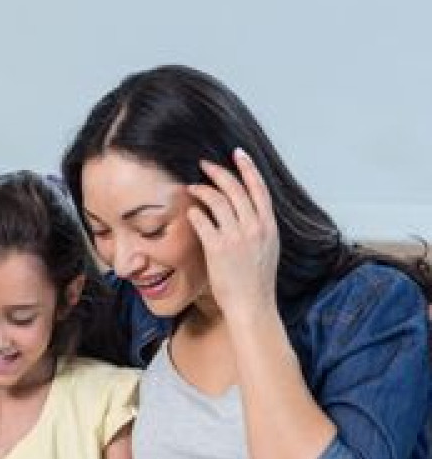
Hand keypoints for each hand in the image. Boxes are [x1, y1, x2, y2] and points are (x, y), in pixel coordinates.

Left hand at [186, 148, 279, 322]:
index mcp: (269, 226)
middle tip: (204, 164)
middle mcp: (255, 227)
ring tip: (192, 187)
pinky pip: (203, 221)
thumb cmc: (257, 280)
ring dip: (202, 190)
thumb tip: (249, 212)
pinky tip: (190, 211)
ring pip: (218, 201)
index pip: (259, 188)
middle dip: (218, 172)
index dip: (248, 168)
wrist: (253, 305)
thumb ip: (260, 228)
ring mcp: (236, 237)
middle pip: (235, 189)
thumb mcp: (268, 249)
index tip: (238, 153)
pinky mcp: (218, 248)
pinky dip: (195, 212)